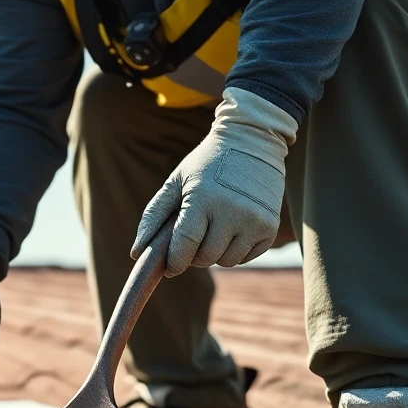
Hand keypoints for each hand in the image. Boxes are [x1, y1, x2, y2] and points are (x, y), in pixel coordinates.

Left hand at [132, 87, 297, 276]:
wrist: (253, 139)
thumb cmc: (206, 163)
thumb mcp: (176, 181)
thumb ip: (153, 216)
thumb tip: (137, 254)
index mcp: (203, 199)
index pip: (185, 246)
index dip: (174, 262)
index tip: (170, 267)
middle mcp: (232, 211)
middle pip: (205, 258)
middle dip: (194, 255)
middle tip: (193, 238)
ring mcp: (255, 220)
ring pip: (227, 261)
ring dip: (216, 254)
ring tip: (213, 229)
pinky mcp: (270, 226)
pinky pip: (247, 257)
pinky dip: (236, 250)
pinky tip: (233, 228)